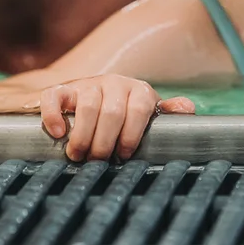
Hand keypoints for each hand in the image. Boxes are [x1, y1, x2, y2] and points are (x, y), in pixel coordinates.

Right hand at [39, 75, 195, 161]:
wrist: (93, 98)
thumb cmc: (127, 116)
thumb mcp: (149, 114)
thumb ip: (167, 113)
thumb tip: (188, 109)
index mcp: (138, 90)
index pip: (140, 108)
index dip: (132, 134)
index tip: (125, 156)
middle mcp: (114, 83)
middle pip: (111, 111)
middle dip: (105, 141)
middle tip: (98, 161)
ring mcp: (87, 84)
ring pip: (87, 104)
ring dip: (82, 134)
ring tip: (78, 156)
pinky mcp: (63, 89)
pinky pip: (55, 96)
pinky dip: (54, 114)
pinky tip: (58, 133)